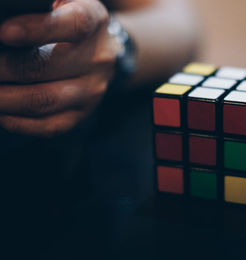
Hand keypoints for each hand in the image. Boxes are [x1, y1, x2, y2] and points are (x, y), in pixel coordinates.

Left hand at [0, 0, 119, 136]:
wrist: (101, 52)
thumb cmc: (68, 21)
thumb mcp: (64, 3)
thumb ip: (38, 7)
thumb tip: (3, 30)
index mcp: (94, 21)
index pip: (74, 24)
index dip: (38, 29)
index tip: (4, 32)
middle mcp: (97, 59)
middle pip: (46, 66)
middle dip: (2, 68)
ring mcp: (91, 90)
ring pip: (44, 100)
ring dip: (4, 98)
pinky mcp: (82, 114)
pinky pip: (49, 126)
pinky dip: (18, 122)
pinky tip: (1, 112)